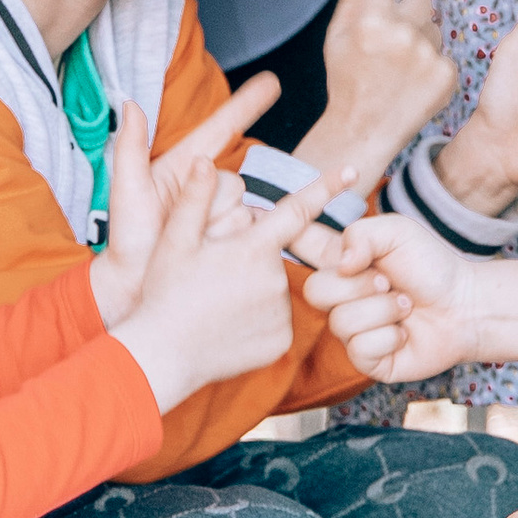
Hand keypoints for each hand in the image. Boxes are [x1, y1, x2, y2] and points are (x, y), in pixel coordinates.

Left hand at [88, 75, 279, 328]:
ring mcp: (224, 214)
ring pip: (242, 207)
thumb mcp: (127, 191)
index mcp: (185, 168)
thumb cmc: (128, 240)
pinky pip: (249, 231)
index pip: (222, 128)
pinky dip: (231, 240)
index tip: (273, 82)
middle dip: (211, 202)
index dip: (247, 104)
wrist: (137, 287)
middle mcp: (208, 187)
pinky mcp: (237, 240)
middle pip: (233, 180)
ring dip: (217, 225)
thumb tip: (129, 103)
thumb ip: (130, 147)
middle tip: (176, 223)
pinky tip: (211, 252)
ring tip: (188, 243)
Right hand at [113, 156, 335, 408]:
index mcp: (253, 248)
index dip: (326, 187)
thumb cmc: (165, 294)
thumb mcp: (174, 242)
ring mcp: (281, 312)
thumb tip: (203, 161)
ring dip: (254, 290)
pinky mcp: (281, 340)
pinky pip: (276, 320)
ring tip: (217, 305)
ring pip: (274, 289)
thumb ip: (194, 199)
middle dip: (250, 259)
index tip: (353, 171)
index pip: (298, 209)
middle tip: (213, 279)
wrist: (165, 356)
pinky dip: (257, 320)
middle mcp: (276, 278)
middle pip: (273, 256)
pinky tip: (229, 327)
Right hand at [294, 208, 484, 381]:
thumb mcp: (398, 232)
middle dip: (359, 284)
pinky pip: (360, 348)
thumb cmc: (431, 266)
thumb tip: (340, 263)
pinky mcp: (365, 359)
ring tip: (405, 305)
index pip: (296, 245)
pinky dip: (391, 336)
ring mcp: (349, 330)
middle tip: (388, 281)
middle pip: (314, 290)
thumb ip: (362, 234)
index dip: (277, 235)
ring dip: (384, 310)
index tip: (250, 215)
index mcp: (339, 260)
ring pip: (342, 321)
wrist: (464, 306)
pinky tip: (405, 332)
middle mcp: (338, 295)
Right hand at [299, 0, 456, 192]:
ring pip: (434, 27)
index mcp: (369, 18)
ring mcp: (427, 54)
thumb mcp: (339, 35)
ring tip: (401, 70)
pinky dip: (433, 64)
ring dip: (422, 40)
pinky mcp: (447, 74)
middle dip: (408, 16)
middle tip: (389, 47)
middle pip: (419, 0)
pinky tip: (414, 83)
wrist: (364, 131)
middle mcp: (400, 31)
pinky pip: (445, 52)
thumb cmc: (347, 79)